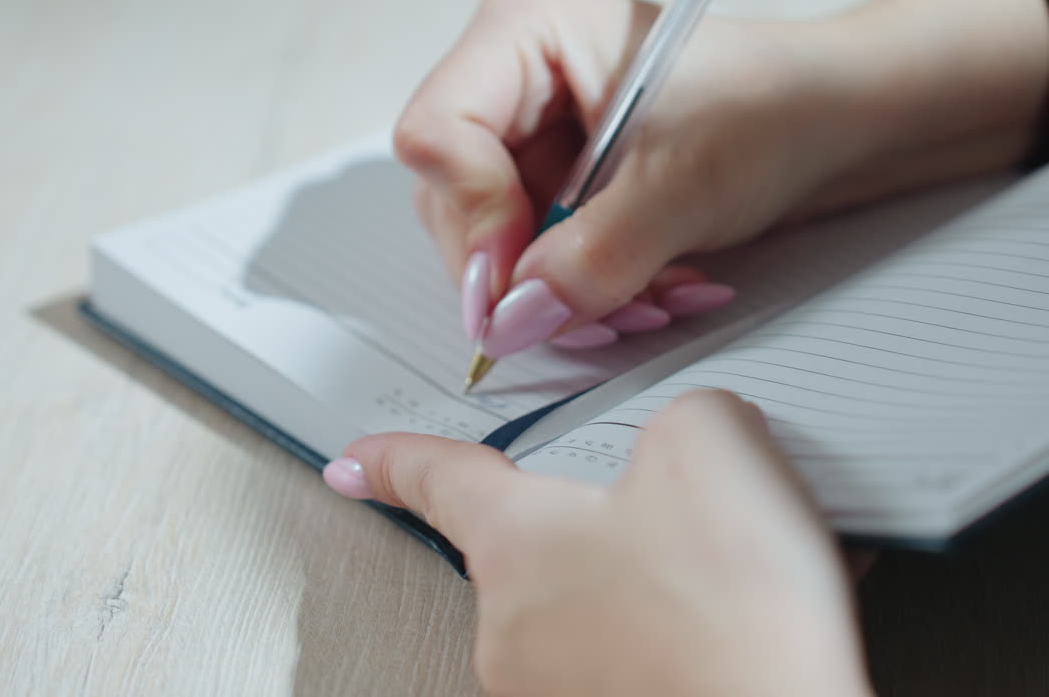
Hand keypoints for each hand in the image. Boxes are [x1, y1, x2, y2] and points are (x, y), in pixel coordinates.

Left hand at [324, 391, 873, 696]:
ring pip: (590, 606)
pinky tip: (728, 632)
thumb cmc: (732, 615)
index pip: (432, 478)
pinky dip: (669, 640)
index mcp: (513, 538)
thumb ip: (678, 419)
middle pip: (537, 543)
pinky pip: (626, 661)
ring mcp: (549, 691)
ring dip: (646, 586)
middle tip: (683, 526)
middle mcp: (511, 625)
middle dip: (604, 524)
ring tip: (722, 589)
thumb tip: (684, 443)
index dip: (394, 459)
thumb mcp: (712, 446)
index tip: (357, 462)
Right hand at [394, 0, 856, 354]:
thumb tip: (515, 321)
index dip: (474, 218)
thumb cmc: (775, 105)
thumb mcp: (683, 185)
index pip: (440, 134)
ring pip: (492, 241)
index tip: (519, 288)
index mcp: (525, 31)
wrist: (834, 123)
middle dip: (523, 274)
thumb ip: (592, 258)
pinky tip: (646, 290)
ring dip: (562, 292)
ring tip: (642, 303)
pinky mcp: (552, 180)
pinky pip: (532, 256)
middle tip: (588, 314)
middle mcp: (511, 78)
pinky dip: (585, 288)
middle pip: (453, 198)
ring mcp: (528, 133)